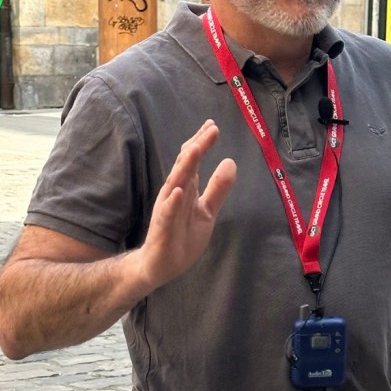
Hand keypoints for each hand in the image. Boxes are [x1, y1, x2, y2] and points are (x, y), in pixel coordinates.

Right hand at [138, 120, 236, 289]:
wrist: (160, 265)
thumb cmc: (182, 236)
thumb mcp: (207, 211)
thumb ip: (218, 188)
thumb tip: (230, 161)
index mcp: (186, 189)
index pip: (193, 161)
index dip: (202, 143)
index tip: (213, 125)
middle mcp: (175, 194)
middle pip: (186, 166)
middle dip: (197, 147)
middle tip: (211, 129)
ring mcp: (167, 210)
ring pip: (176, 184)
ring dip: (185, 167)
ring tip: (195, 149)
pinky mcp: (163, 229)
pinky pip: (167, 214)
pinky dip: (172, 202)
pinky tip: (178, 191)